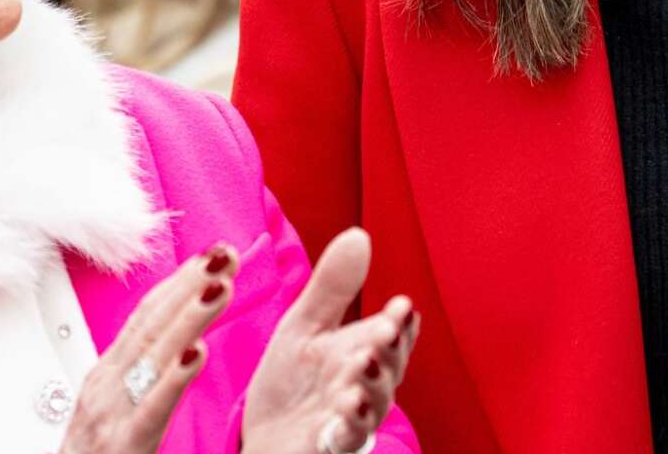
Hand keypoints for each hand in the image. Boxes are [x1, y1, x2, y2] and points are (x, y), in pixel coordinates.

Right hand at [60, 244, 239, 453]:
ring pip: (153, 355)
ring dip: (189, 316)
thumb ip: (141, 376)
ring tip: (220, 285)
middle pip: (152, 323)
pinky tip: (195, 354)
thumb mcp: (118, 408)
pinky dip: (173, 377)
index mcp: (108, 374)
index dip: (180, 281)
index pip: (147, 315)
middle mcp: (105, 385)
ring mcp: (109, 413)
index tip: (213, 254)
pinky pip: (151, 407)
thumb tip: (178, 343)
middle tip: (226, 252)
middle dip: (190, 283)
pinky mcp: (122, 444)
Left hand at [242, 229, 418, 453]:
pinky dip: (352, 422)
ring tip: (366, 362)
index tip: (402, 305)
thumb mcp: (305, 325)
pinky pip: (349, 436)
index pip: (394, 332)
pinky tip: (347, 404)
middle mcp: (367, 384)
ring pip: (375, 401)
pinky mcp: (334, 444)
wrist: (265, 435)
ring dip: (374, 383)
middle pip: (389, 365)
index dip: (401, 321)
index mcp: (364, 350)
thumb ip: (333, 287)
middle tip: (388, 329)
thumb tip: (360, 234)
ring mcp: (354, 416)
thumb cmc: (293, 380)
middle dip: (391, 348)